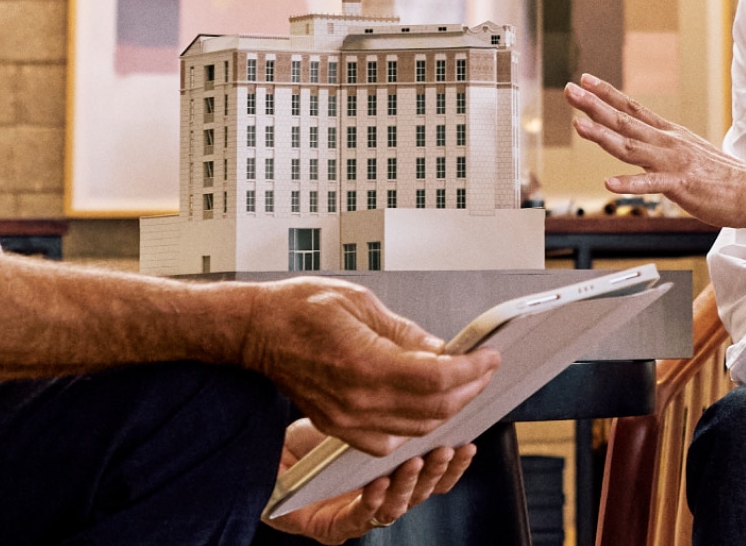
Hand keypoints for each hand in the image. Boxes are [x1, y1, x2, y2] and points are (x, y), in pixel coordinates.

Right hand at [237, 277, 500, 454]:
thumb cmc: (299, 309)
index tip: (489, 357)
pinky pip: (389, 440)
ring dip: (447, 410)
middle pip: (434, 409)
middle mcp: (358, 399)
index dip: (472, 370)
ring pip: (417, 429)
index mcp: (365, 363)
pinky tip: (424, 407)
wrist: (256, 331)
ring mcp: (347, 419)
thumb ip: (406, 333)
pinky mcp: (339, 427)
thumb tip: (442, 351)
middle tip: (483, 369)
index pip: (438, 379)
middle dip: (468, 390)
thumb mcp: (361, 303)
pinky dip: (414, 427)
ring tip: (461, 386)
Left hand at [263, 419, 476, 543]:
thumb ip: (393, 401)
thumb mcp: (358, 414)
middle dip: (439, 470)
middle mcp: (381, 496)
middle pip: (423, 491)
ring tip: (419, 461)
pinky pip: (360, 518)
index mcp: (392, 472)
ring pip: (397, 508)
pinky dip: (374, 501)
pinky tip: (379, 482)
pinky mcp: (334, 527)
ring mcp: (359, 514)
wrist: (268, 457)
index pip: (433, 472)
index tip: (468, 441)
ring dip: (412, 485)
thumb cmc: (311, 440)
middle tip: (451, 448)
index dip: (454, 461)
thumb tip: (430, 373)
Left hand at [565, 74, 745, 230]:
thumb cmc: (722, 175)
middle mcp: (668, 143)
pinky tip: (608, 183)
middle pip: (624, 121)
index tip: (585, 80)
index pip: (633, 108)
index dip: (607, 94)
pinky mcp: (682, 186)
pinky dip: (630, 183)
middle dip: (594, 105)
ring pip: (631, 147)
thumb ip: (663, 147)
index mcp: (669, 134)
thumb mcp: (689, 152)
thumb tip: (642, 143)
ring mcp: (674, 163)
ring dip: (603, 136)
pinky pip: (651, 185)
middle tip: (570, 90)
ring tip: (578, 125)